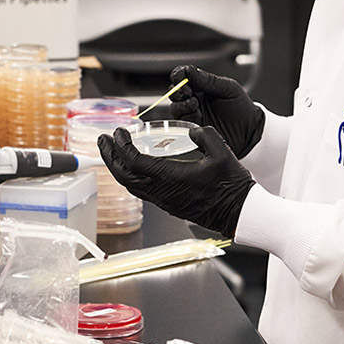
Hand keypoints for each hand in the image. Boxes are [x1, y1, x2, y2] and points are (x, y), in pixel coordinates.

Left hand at [97, 125, 254, 238]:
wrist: (239, 213)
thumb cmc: (232, 187)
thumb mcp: (221, 152)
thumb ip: (204, 135)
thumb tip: (192, 130)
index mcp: (170, 178)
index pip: (134, 162)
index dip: (122, 146)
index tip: (119, 132)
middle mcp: (162, 192)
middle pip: (124, 176)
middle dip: (110, 157)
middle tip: (103, 140)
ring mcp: (164, 201)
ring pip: (131, 186)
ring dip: (118, 168)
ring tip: (114, 151)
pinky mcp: (169, 205)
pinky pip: (142, 191)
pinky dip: (131, 176)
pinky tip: (136, 166)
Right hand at [169, 65, 264, 158]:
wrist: (251, 130)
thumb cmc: (242, 107)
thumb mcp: (228, 88)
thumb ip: (209, 80)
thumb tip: (189, 70)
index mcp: (201, 86)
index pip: (183, 77)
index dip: (179, 75)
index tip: (180, 75)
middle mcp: (194, 100)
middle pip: (175, 93)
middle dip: (177, 90)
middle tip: (187, 91)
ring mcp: (193, 115)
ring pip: (175, 108)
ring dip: (182, 105)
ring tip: (195, 104)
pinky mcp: (194, 130)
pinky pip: (182, 124)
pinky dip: (186, 118)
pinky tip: (197, 115)